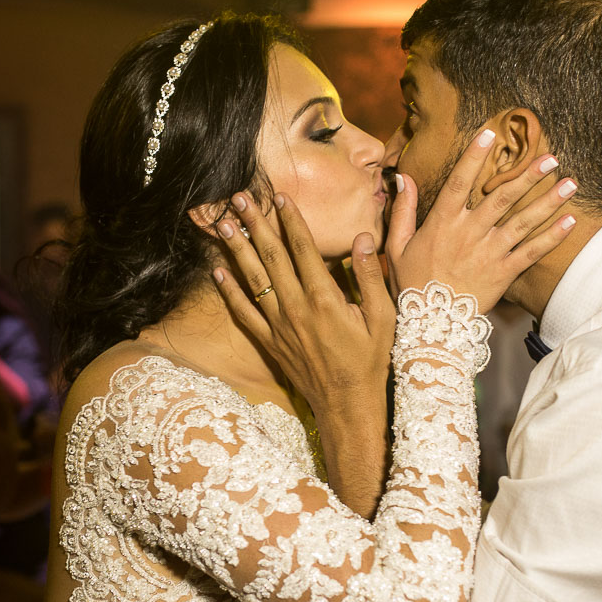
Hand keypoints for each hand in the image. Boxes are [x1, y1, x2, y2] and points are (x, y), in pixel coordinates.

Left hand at [212, 191, 394, 517]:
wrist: (347, 404)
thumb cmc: (370, 361)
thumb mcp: (384, 318)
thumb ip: (372, 277)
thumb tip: (363, 239)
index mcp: (325, 299)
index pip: (303, 250)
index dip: (290, 221)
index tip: (280, 196)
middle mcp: (296, 308)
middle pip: (272, 257)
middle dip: (256, 224)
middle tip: (240, 198)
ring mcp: (279, 326)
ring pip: (253, 280)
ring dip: (238, 249)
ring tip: (224, 223)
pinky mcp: (270, 342)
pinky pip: (244, 312)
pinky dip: (229, 291)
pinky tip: (217, 270)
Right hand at [387, 126, 577, 311]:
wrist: (430, 324)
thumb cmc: (411, 284)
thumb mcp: (397, 246)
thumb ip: (403, 210)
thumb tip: (403, 178)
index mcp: (442, 223)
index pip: (459, 182)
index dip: (473, 157)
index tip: (489, 133)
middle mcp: (469, 233)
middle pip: (503, 197)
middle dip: (528, 175)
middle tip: (551, 157)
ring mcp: (489, 253)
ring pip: (523, 222)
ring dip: (549, 201)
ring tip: (571, 183)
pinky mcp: (504, 273)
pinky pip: (532, 253)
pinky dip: (552, 238)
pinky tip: (570, 222)